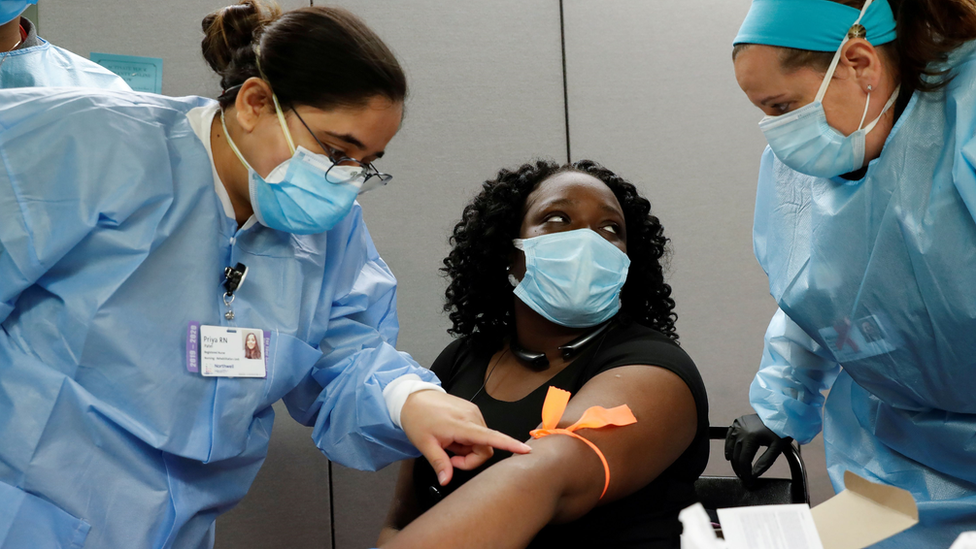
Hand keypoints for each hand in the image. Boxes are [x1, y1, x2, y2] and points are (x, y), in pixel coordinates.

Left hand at [399, 390, 531, 485]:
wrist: (412, 397)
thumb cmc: (417, 418)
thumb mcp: (425, 445)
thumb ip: (440, 463)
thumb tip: (446, 480)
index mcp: (461, 425)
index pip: (490, 437)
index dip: (509, 445)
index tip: (525, 450)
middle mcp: (472, 416)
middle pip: (485, 447)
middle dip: (470, 459)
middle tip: (450, 459)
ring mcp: (473, 412)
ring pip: (482, 441)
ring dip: (467, 448)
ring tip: (449, 443)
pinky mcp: (472, 410)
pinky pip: (478, 432)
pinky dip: (467, 439)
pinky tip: (452, 435)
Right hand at [725, 414, 793, 487]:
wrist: (780, 413)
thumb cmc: (780, 430)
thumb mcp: (776, 448)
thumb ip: (765, 462)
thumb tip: (754, 475)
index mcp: (750, 437)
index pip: (744, 461)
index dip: (746, 474)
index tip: (749, 482)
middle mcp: (740, 431)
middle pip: (736, 456)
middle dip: (740, 470)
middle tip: (745, 478)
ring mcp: (737, 426)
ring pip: (730, 448)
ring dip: (733, 461)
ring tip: (739, 470)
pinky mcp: (736, 423)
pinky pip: (728, 438)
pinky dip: (728, 448)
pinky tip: (730, 456)